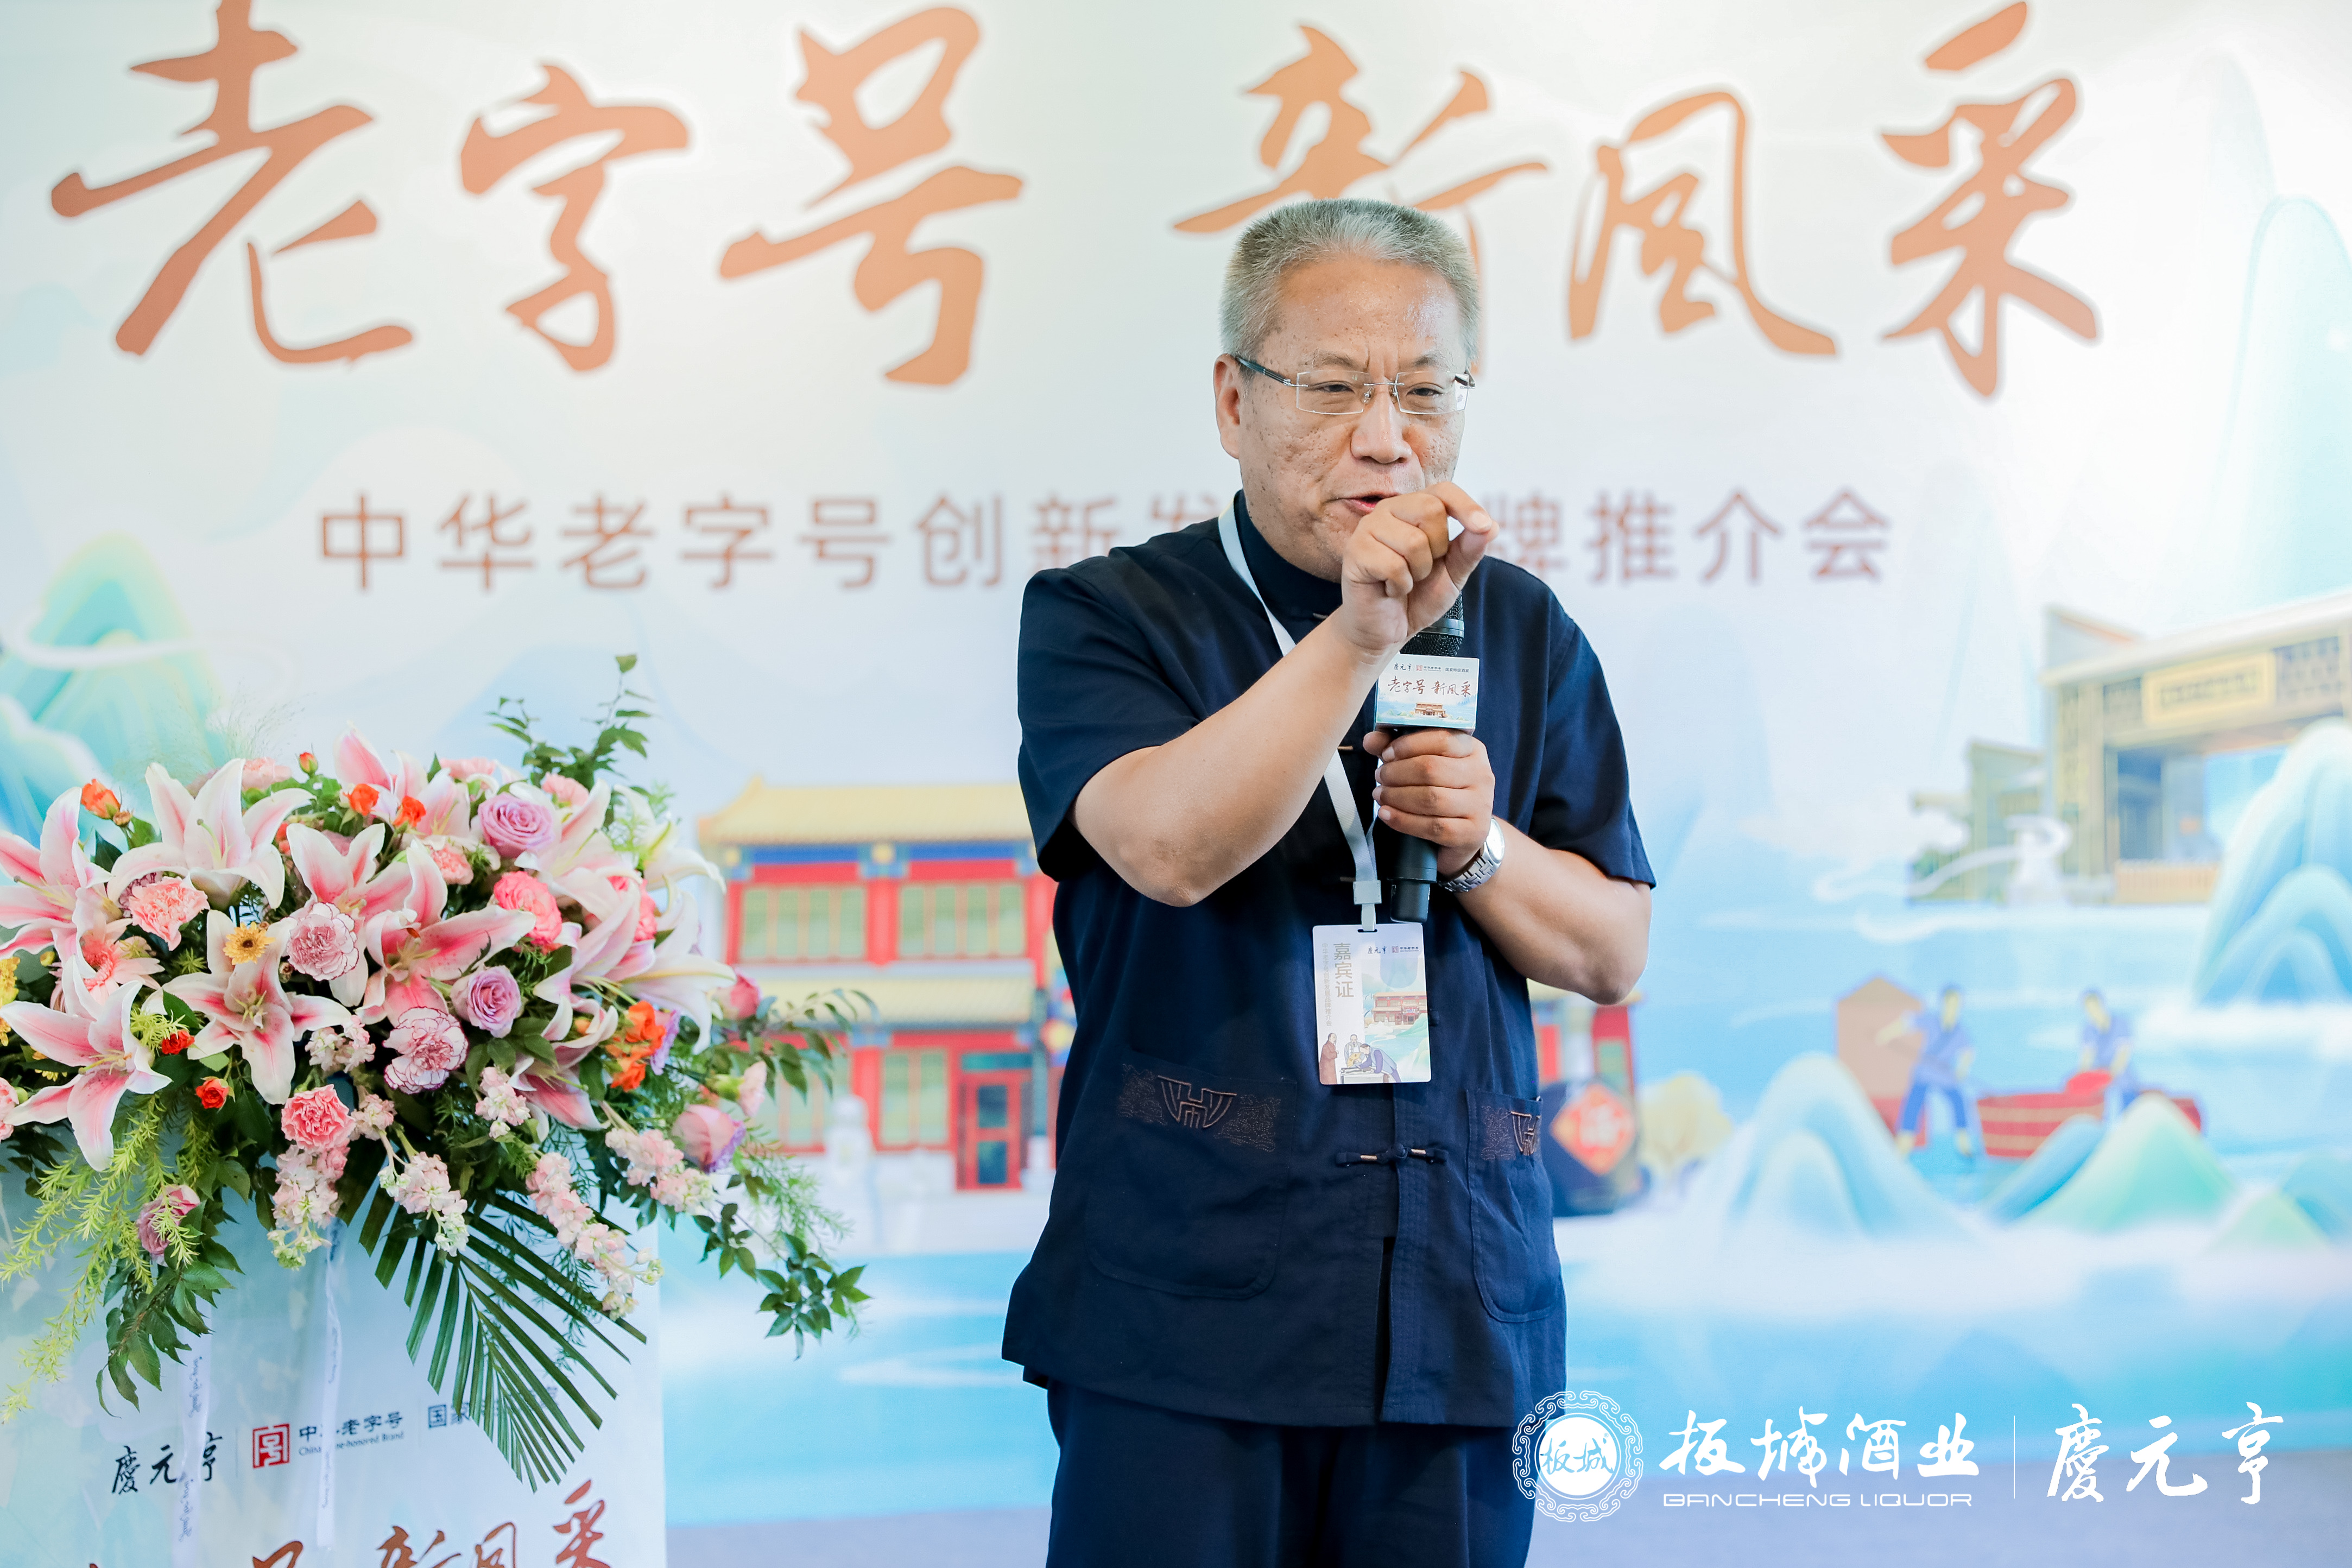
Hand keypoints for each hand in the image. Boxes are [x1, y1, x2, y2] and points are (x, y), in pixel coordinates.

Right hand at [1332, 483, 1494, 657]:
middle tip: (1422, 568)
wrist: (1386, 628)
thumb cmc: (1417, 596)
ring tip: (1404, 580)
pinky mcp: (1355, 553)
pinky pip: (1393, 565)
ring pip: (1413, 541)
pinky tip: (1389, 589)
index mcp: (1413, 508)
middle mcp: (1388, 511)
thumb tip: (1492, 526)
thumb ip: (1470, 549)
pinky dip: (1399, 585)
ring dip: (1417, 572)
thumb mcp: (1453, 573)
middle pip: (1430, 510)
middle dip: (1438, 548)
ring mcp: (1368, 529)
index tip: (1484, 526)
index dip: (1466, 506)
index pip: (1443, 491)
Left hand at [1365, 727, 1493, 878]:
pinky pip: (1432, 826)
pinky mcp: (1472, 833)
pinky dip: (1403, 820)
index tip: (1386, 754)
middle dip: (1397, 772)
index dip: (1408, 745)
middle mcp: (1482, 775)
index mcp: (1472, 750)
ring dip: (1397, 796)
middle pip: (1432, 769)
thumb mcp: (1425, 764)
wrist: (1465, 834)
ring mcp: (1480, 805)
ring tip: (1380, 794)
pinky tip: (1386, 814)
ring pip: (1431, 798)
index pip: (1442, 739)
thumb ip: (1399, 749)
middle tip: (1379, 776)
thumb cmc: (1442, 791)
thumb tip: (1370, 740)